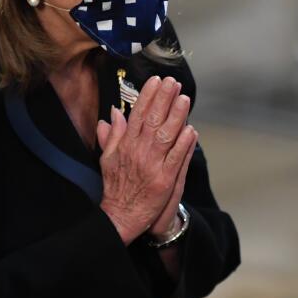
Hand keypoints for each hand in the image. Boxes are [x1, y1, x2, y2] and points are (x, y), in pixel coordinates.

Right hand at [96, 76, 195, 244]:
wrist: (120, 217)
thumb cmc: (115, 187)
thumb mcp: (107, 158)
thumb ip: (112, 135)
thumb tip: (112, 114)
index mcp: (125, 145)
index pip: (138, 115)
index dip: (148, 96)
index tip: (156, 81)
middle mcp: (138, 152)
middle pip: (153, 120)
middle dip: (164, 99)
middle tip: (173, 82)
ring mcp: (152, 166)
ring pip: (166, 136)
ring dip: (176, 116)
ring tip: (184, 99)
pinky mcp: (165, 180)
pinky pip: (176, 158)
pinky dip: (184, 143)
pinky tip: (191, 129)